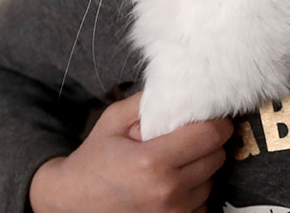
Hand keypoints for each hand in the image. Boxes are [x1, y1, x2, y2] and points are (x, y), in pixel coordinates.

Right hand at [29, 92, 233, 212]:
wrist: (71, 203)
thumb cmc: (94, 159)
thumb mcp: (114, 121)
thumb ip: (148, 101)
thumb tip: (181, 88)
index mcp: (152, 160)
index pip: (210, 135)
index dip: (217, 123)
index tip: (213, 117)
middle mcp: (166, 190)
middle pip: (216, 158)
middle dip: (210, 144)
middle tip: (193, 138)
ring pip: (212, 181)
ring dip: (203, 169)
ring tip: (179, 162)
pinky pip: (203, 204)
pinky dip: (195, 192)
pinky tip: (176, 183)